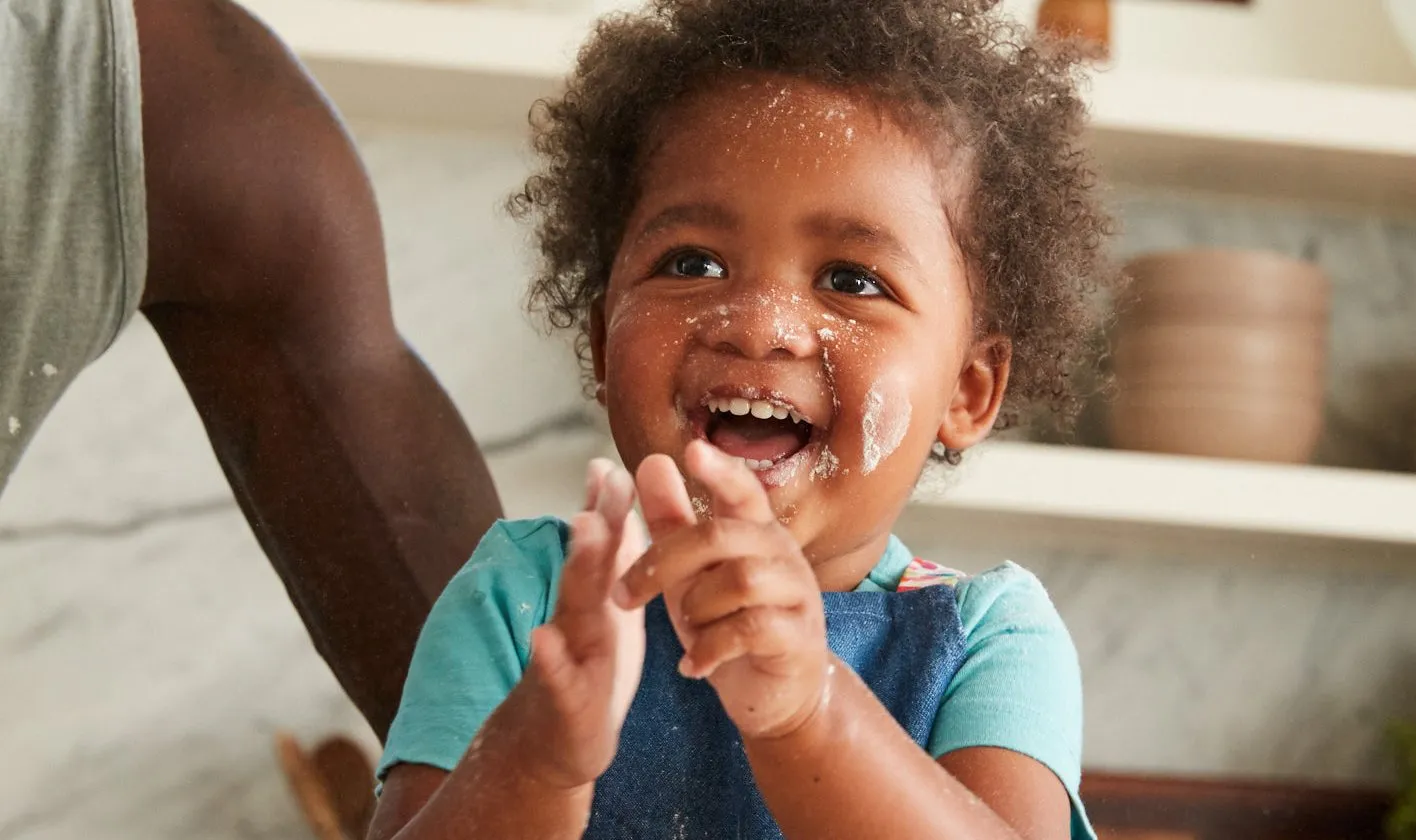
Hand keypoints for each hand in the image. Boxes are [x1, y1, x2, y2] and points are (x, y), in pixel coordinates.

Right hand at [512, 459, 647, 788]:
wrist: (554, 744)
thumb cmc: (587, 670)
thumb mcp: (601, 610)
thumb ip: (602, 557)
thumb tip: (606, 500)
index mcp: (596, 600)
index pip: (603, 547)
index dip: (608, 505)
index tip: (609, 461)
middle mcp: (578, 619)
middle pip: (588, 564)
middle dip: (599, 518)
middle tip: (608, 476)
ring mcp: (569, 657)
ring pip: (574, 608)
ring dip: (579, 566)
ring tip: (584, 526)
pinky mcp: (567, 701)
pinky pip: (559, 678)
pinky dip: (550, 659)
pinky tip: (542, 638)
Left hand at [616, 441, 829, 740]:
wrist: (774, 695)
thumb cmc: (729, 623)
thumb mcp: (691, 574)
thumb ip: (672, 521)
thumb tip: (651, 462)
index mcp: (755, 532)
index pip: (743, 490)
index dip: (720, 470)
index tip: (690, 451)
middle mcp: (781, 554)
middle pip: (719, 535)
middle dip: (662, 563)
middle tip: (622, 595)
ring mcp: (796, 595)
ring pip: (739, 580)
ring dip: (695, 609)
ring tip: (687, 635)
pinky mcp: (798, 638)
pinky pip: (750, 629)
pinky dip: (710, 649)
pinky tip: (693, 666)